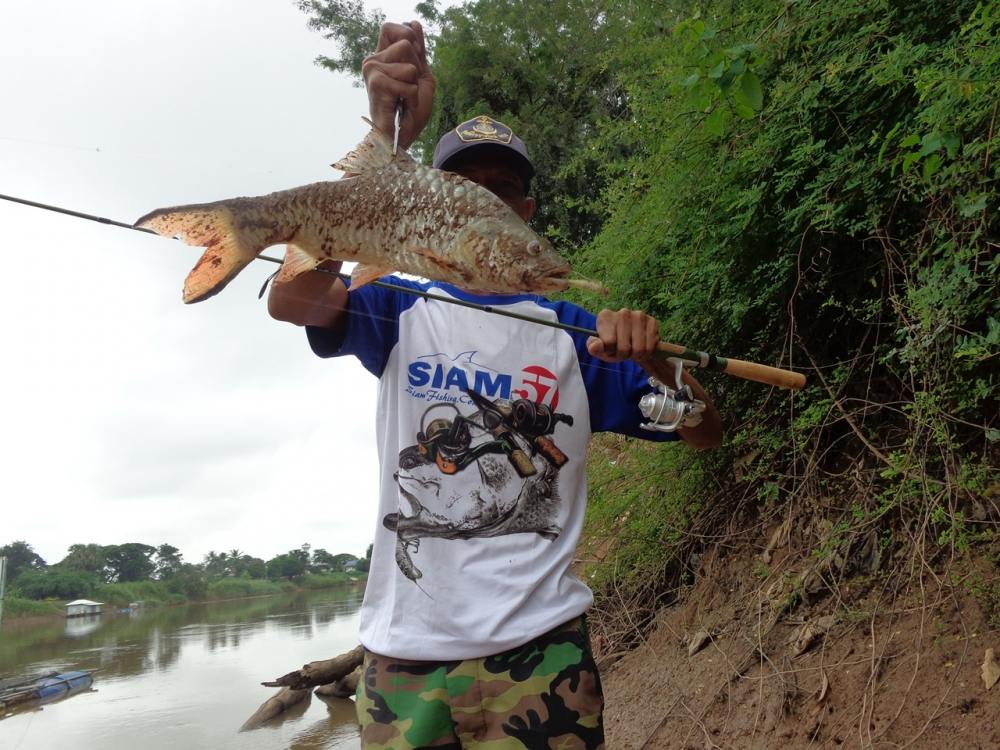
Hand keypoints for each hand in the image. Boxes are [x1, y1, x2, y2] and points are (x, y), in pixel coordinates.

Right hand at [362, 21, 434, 149]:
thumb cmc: (410, 111)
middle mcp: (372, 60)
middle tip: (407, 88)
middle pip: (406, 44)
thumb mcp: (421, 76)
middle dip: (416, 69)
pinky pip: (408, 83)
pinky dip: (412, 97)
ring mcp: (371, 71)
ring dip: (414, 86)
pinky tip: (401, 106)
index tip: (411, 61)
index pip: (390, 28)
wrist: (401, 137)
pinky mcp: (376, 84)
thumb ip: (419, 51)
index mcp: (381, 55)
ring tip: (404, 99)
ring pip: (409, 66)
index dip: (408, 38)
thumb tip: (414, 22)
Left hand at [586, 308, 660, 363]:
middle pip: (624, 348)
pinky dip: (647, 352)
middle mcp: (622, 312)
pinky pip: (650, 346)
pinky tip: (643, 346)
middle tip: (623, 352)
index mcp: (605, 316)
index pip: (609, 342)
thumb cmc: (613, 346)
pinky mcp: (652, 321)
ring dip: (636, 355)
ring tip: (633, 351)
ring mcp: (639, 315)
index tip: (610, 349)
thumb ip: (594, 349)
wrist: (633, 343)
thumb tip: (595, 346)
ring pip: (639, 348)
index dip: (610, 351)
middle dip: (624, 355)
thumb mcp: (601, 350)